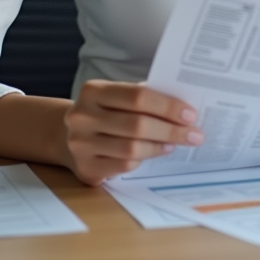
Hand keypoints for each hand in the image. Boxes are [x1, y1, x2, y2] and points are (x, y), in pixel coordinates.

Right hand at [62, 81, 203, 184]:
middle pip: (137, 125)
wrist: (65, 136)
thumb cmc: (104, 113)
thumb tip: (183, 107)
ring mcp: (80, 145)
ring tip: (176, 142)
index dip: (167, 106)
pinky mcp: (85, 168)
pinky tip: (157, 151)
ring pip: (132, 148)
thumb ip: (142, 97)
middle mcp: (82, 117)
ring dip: (161, 146)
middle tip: (195, 134)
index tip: (190, 114)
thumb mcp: (115, 97)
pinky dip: (145, 159)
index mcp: (93, 91)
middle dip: (171, 130)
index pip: (137, 96)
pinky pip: (124, 166)